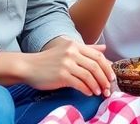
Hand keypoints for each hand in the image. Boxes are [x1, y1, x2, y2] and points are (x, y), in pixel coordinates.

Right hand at [0, 36, 114, 96]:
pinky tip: (89, 93)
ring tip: (99, 92)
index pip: (98, 56)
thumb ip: (86, 49)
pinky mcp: (61, 75)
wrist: (28, 66)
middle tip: (108, 88)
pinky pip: (79, 83)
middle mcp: (71, 52)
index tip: (111, 77)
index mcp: (75, 45)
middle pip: (96, 66)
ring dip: (96, 86)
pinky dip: (87, 89)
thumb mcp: (67, 49)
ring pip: (89, 75)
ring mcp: (66, 63)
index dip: (107, 67)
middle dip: (104, 78)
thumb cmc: (48, 60)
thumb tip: (104, 49)